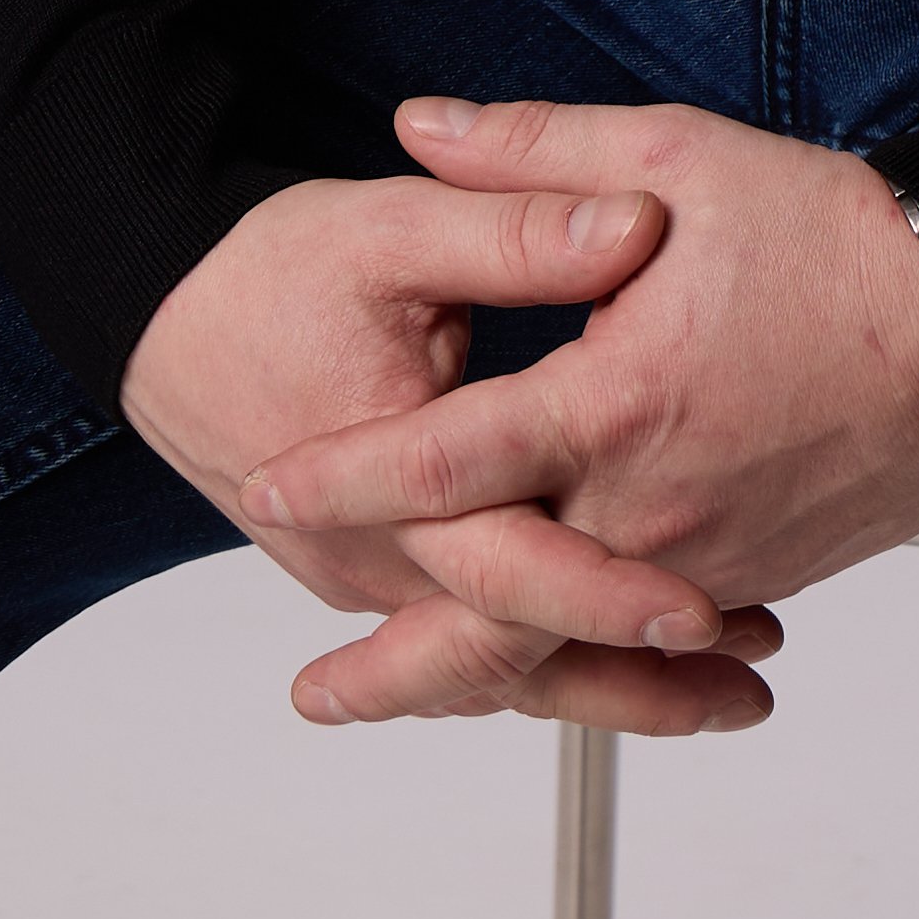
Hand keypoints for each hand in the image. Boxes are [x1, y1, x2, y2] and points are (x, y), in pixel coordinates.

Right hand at [122, 170, 782, 735]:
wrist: (165, 320)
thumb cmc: (269, 270)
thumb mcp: (390, 228)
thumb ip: (515, 228)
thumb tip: (632, 223)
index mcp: (391, 483)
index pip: (511, 565)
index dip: (609, 593)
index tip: (704, 611)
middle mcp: (380, 561)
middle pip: (519, 652)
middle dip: (642, 678)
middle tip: (754, 678)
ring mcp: (374, 584)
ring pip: (501, 670)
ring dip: (614, 687)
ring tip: (730, 695)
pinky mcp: (379, 580)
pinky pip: (472, 648)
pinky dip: (557, 664)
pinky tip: (634, 663)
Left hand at [229, 96, 918, 719]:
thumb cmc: (834, 236)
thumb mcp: (674, 156)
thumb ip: (534, 150)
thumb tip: (421, 123)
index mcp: (616, 401)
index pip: (450, 457)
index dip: (349, 474)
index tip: (270, 488)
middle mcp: (653, 505)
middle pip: (499, 609)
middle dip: (395, 661)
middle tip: (312, 693)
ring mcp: (709, 556)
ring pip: (576, 644)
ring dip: (482, 678)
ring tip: (397, 698)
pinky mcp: (758, 574)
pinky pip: (652, 633)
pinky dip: (588, 661)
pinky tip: (544, 665)